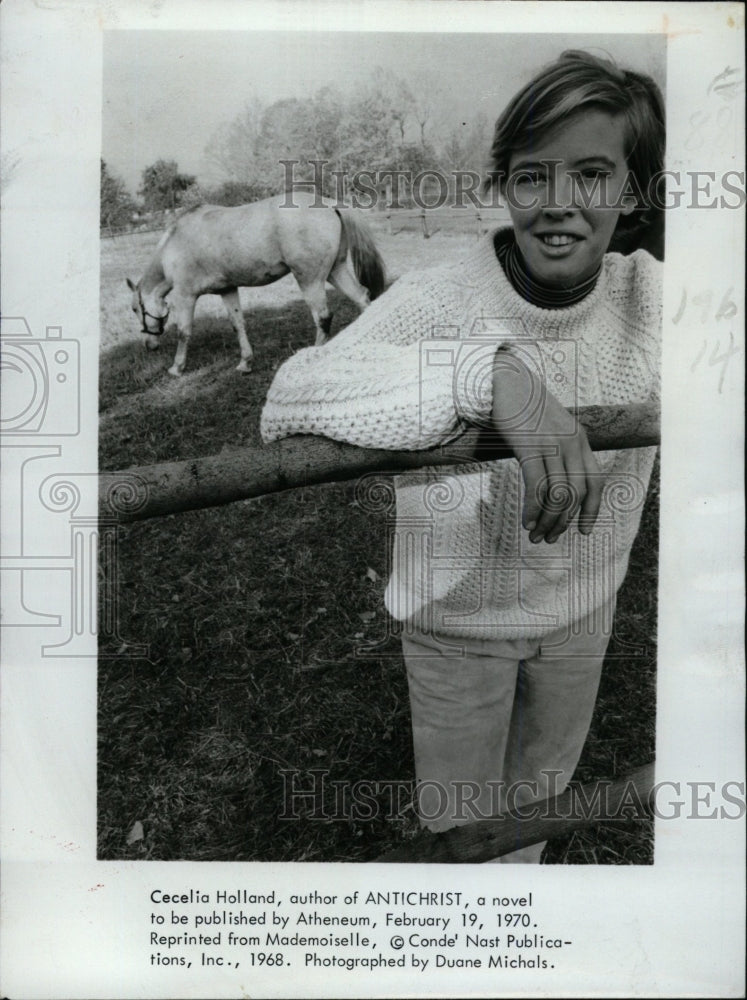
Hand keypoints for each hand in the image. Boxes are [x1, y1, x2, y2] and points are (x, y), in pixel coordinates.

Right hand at [492, 348, 602, 543]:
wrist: (503, 379)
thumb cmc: (522, 406)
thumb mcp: (550, 427)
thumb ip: (557, 450)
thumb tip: (553, 483)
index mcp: (580, 439)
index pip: (595, 482)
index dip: (591, 511)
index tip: (583, 531)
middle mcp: (571, 442)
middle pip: (576, 494)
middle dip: (563, 523)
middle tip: (548, 539)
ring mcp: (552, 443)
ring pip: (558, 495)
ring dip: (547, 521)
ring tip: (534, 534)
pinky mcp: (530, 445)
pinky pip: (537, 486)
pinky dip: (533, 509)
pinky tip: (526, 521)